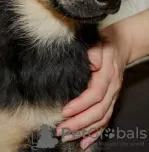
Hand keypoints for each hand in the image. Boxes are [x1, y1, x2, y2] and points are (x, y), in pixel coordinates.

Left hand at [56, 22, 129, 149]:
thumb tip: (91, 64)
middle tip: (61, 130)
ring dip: (85, 130)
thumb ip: (93, 53)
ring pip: (101, 119)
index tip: (65, 111)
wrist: (121, 44)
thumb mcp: (98, 42)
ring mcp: (113, 95)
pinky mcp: (111, 99)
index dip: (80, 105)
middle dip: (79, 123)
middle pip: (97, 111)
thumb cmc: (106, 43)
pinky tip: (86, 141)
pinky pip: (106, 119)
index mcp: (107, 75)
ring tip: (68, 137)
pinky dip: (96, 132)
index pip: (94, 94)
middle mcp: (112, 88)